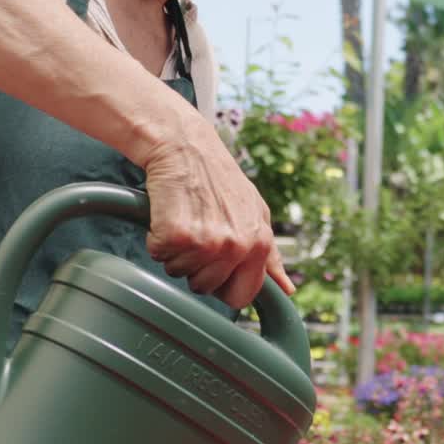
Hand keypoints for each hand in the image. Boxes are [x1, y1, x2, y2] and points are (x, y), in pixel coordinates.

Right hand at [142, 114, 293, 308]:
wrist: (186, 147)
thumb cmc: (219, 180)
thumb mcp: (255, 212)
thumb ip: (270, 255)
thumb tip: (286, 288)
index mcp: (259, 243)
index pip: (242, 296)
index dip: (223, 285)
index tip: (215, 267)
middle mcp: (235, 246)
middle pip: (205, 287)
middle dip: (195, 265)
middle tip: (196, 230)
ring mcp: (205, 242)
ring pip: (179, 272)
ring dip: (175, 251)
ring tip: (184, 219)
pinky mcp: (175, 235)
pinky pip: (159, 255)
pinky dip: (157, 238)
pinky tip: (168, 215)